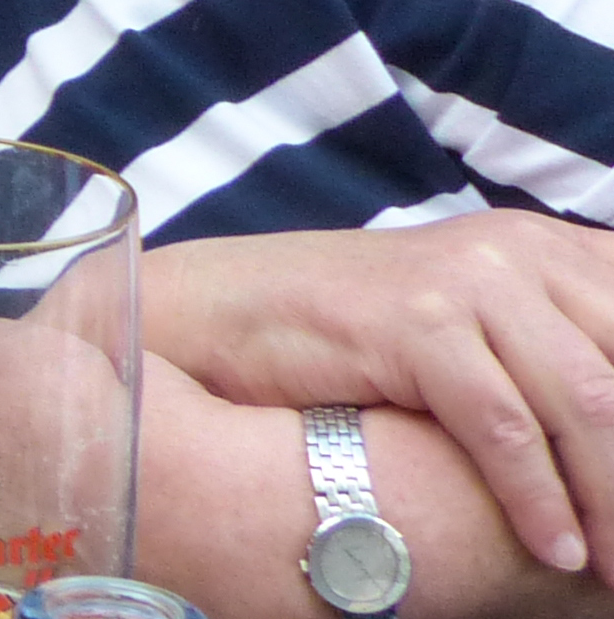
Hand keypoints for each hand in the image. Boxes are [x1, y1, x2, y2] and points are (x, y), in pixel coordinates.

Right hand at [149, 218, 613, 582]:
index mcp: (554, 249)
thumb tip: (612, 445)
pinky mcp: (416, 318)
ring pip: (587, 403)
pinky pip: (504, 423)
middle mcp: (523, 250)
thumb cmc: (358, 338)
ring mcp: (469, 278)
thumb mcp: (480, 334)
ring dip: (612, 501)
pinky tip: (558, 548)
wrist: (224, 312)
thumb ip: (560, 361)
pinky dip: (540, 497)